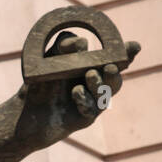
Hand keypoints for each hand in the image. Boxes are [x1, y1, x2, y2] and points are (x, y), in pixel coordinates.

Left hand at [17, 32, 140, 148]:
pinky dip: (84, 100)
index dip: (127, 54)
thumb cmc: (41, 82)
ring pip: (104, 94)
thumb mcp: (48, 57)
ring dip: (99, 83)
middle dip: (115, 70)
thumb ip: (64, 45)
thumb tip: (83, 43)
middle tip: (109, 65)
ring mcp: (93, 103)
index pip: (114, 60)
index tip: (134, 46)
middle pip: (115, 78)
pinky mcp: (84, 118)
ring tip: (90, 74)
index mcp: (93, 67)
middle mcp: (97, 86)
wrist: (27, 112)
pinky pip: (90, 110)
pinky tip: (76, 92)